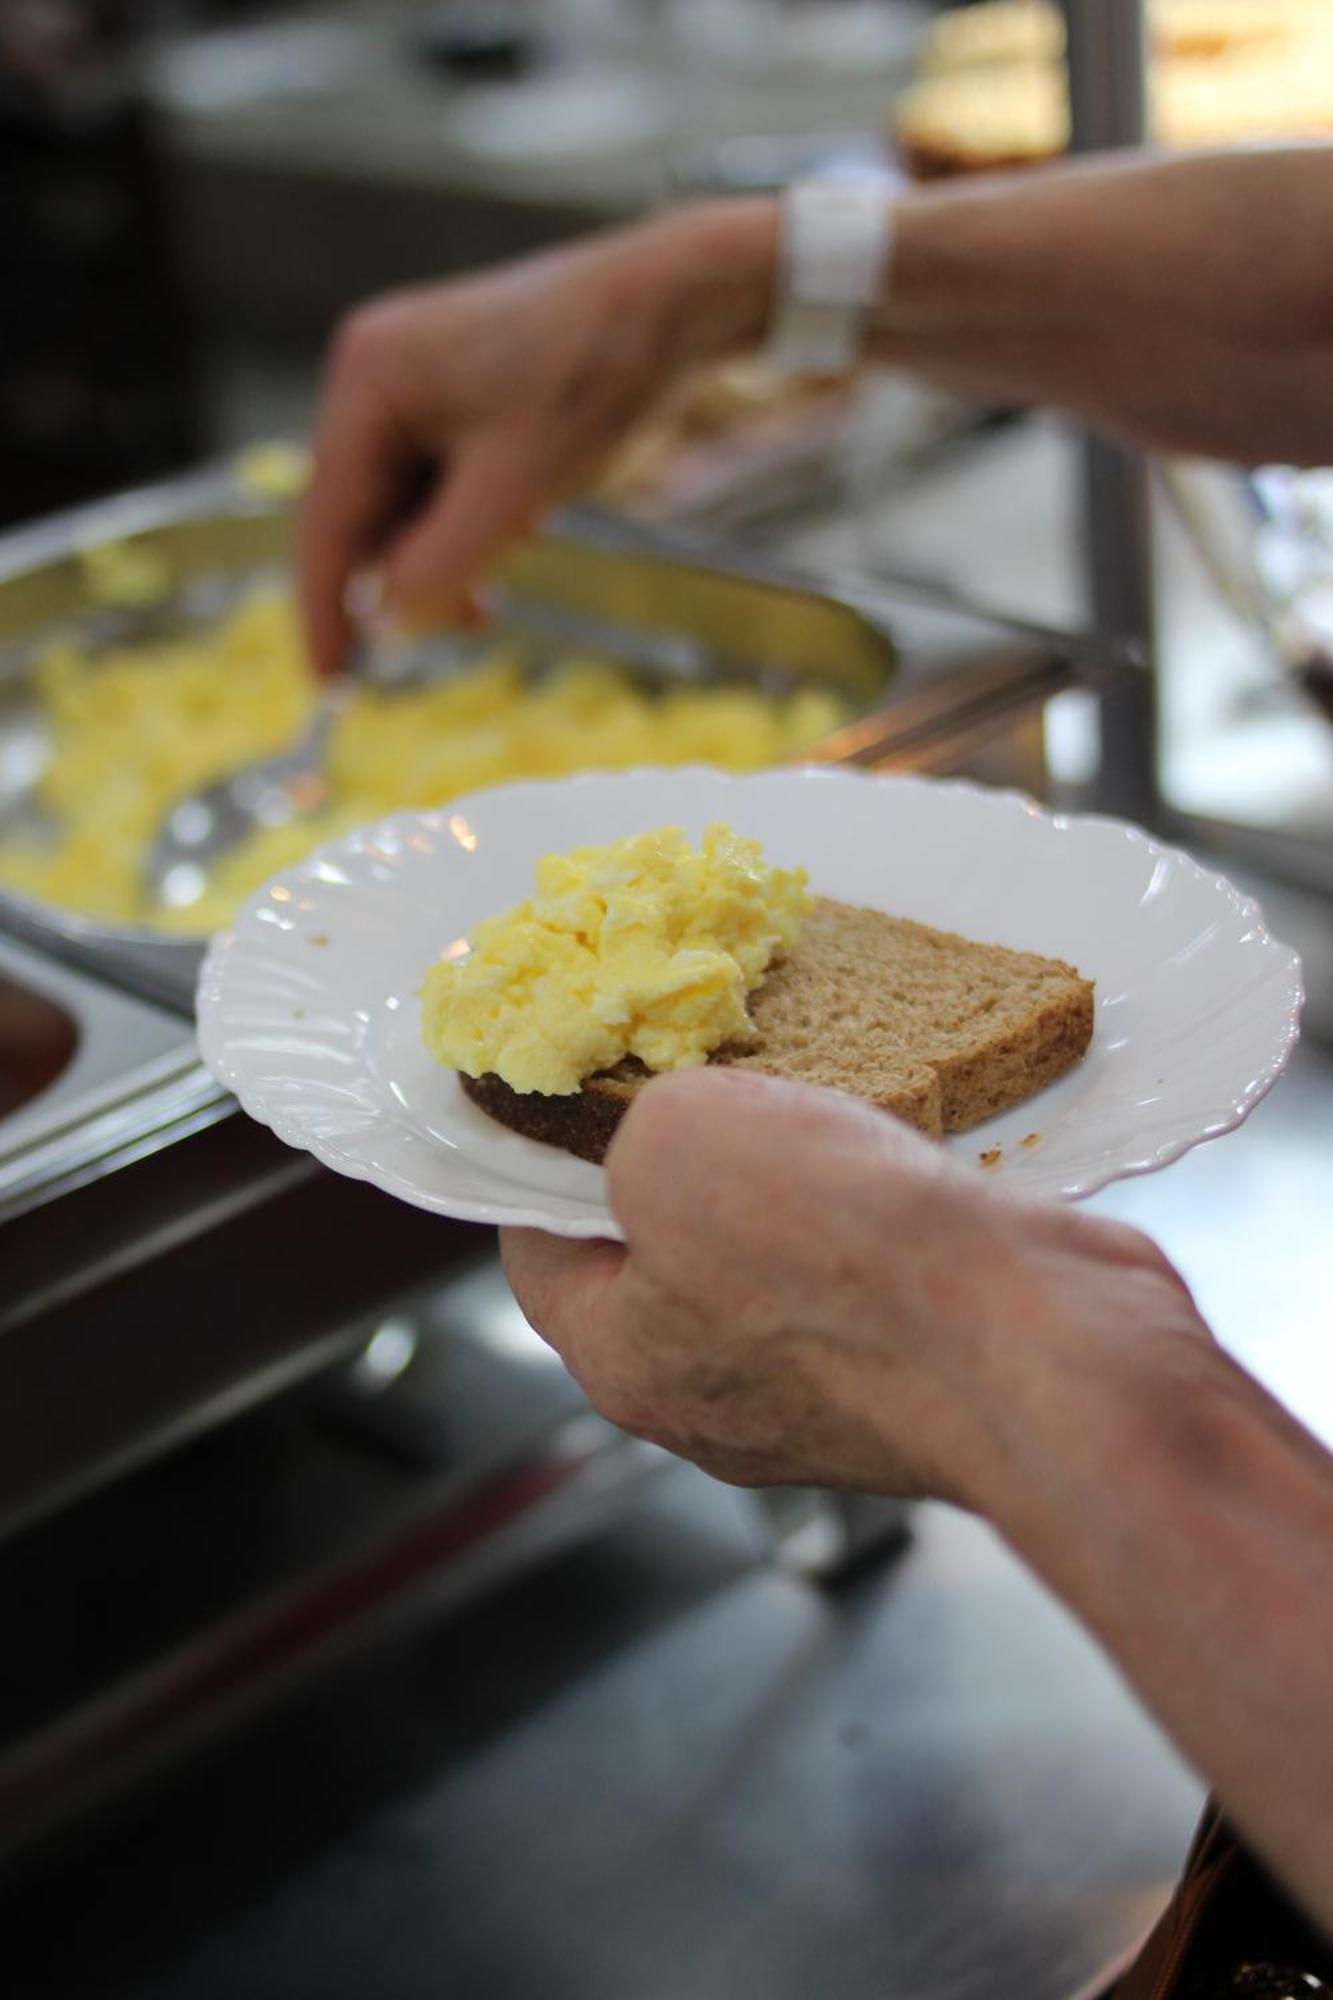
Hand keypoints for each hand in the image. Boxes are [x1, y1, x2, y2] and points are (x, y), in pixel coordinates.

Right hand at [298, 201, 775, 672]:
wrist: (675, 302)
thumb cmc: (596, 377)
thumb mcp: (516, 490)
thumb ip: (440, 565)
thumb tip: (382, 629)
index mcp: (368, 379)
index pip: (326, 519)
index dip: (326, 609)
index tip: (332, 682)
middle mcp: (374, 372)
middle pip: (365, 514)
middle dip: (410, 577)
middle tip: (468, 624)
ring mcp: (413, 378)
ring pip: (408, 505)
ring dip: (452, 552)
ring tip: (515, 558)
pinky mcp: (455, 390)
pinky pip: (442, 480)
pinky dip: (474, 521)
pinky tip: (528, 522)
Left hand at [501, 1068, 1203, 1507]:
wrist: (1043, 1348)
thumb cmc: (845, 1261)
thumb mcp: (677, 1135)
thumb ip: (636, 1123)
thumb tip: (666, 1123)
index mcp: (627, 1363)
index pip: (539, 1254)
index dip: (539, 1162)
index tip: (559, 1093)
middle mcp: (718, 1402)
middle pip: (661, 1260)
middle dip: (680, 1165)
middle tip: (701, 1077)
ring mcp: (830, 1400)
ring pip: (776, 1265)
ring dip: (792, 1185)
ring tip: (812, 1106)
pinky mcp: (925, 1379)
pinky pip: (871, 1281)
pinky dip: (876, 1217)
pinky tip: (899, 1163)